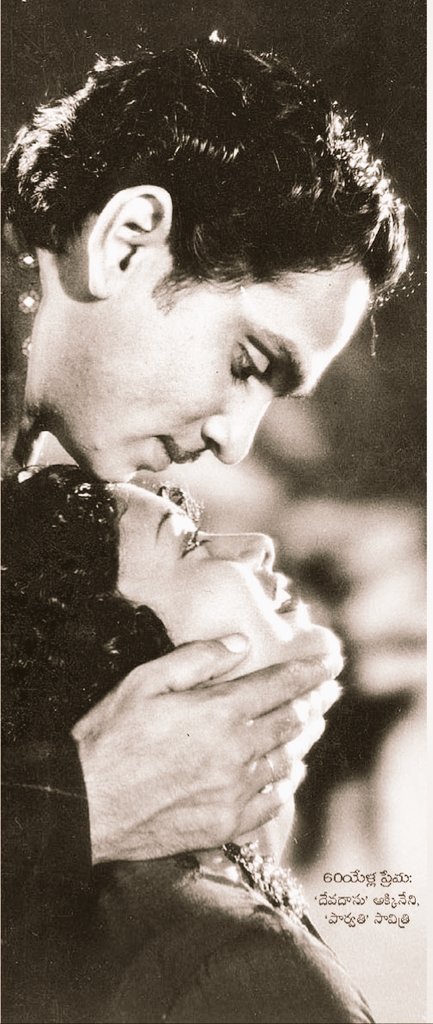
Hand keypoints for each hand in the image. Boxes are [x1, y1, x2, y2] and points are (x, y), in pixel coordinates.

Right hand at [72, 634, 342, 861]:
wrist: (86, 807)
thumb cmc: (109, 738)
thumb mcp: (144, 681)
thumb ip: (196, 659)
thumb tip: (240, 644)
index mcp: (218, 711)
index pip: (281, 685)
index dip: (310, 671)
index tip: (330, 662)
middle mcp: (236, 751)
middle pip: (293, 721)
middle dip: (315, 701)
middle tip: (326, 691)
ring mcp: (235, 791)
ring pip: (288, 760)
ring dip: (304, 739)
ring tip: (311, 725)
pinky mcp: (227, 824)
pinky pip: (273, 801)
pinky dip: (286, 782)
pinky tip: (287, 773)